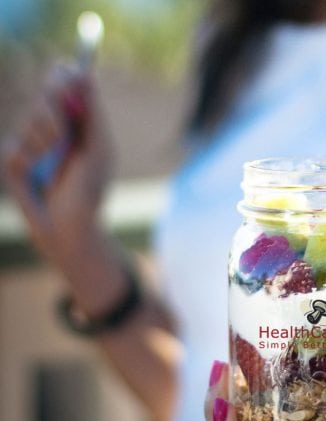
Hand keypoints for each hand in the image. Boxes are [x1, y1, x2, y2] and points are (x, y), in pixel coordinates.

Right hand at [1, 63, 113, 271]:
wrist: (71, 228)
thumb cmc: (91, 190)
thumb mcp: (99, 150)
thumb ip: (93, 113)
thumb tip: (86, 73)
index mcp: (78, 122)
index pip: (65, 84)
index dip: (63, 76)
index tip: (66, 76)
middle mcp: (54, 128)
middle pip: (43, 96)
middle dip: (52, 113)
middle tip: (61, 134)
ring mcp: (32, 144)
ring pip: (28, 121)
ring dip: (44, 142)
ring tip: (56, 163)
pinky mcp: (14, 163)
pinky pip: (13, 149)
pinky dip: (27, 161)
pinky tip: (37, 176)